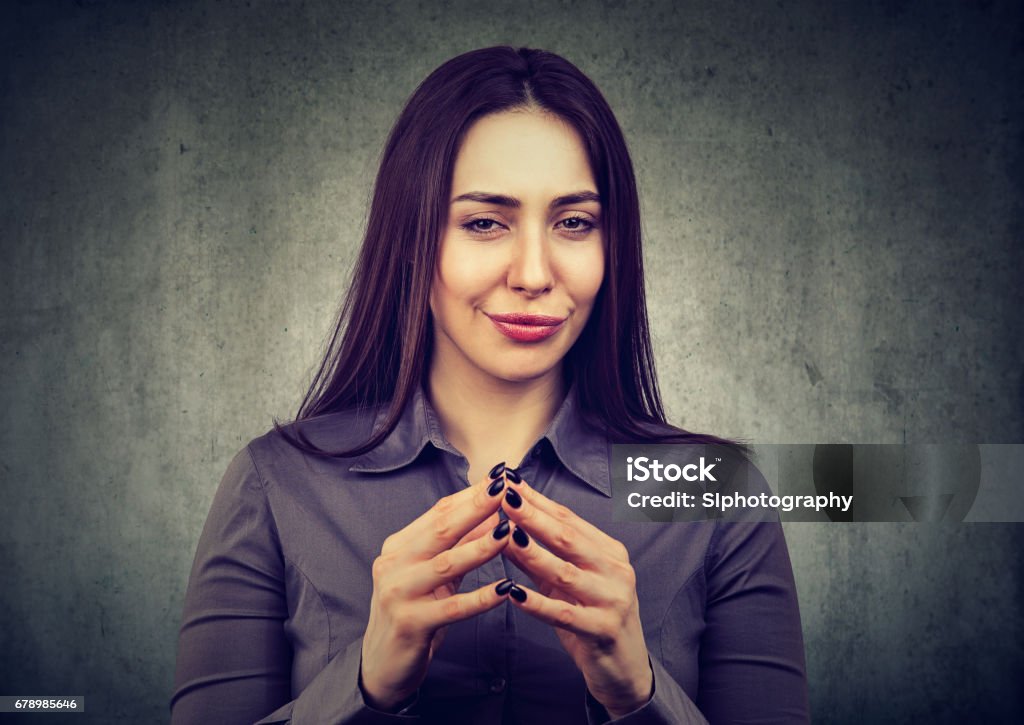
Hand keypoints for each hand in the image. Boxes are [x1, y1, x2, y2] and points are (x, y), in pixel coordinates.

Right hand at [360, 472, 512, 710]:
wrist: (382, 663)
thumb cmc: (413, 611)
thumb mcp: (434, 574)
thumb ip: (459, 546)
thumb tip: (493, 516)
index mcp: (399, 547)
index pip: (437, 513)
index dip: (470, 495)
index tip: (499, 477)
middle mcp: (394, 565)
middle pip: (440, 530)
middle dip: (475, 508)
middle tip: (504, 489)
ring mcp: (399, 594)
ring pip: (446, 565)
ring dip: (480, 547)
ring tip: (509, 531)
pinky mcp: (411, 624)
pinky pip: (453, 608)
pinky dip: (482, 597)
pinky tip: (506, 589)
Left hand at [499, 477, 653, 717]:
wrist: (626, 669)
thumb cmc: (594, 618)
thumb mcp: (570, 584)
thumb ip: (542, 558)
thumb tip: (506, 529)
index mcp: (610, 553)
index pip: (570, 520)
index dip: (538, 501)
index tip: (509, 483)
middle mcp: (616, 571)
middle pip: (569, 539)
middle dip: (533, 517)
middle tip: (504, 498)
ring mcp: (613, 601)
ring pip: (566, 573)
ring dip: (533, 554)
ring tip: (505, 537)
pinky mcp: (602, 631)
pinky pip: (564, 615)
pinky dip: (536, 603)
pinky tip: (513, 593)